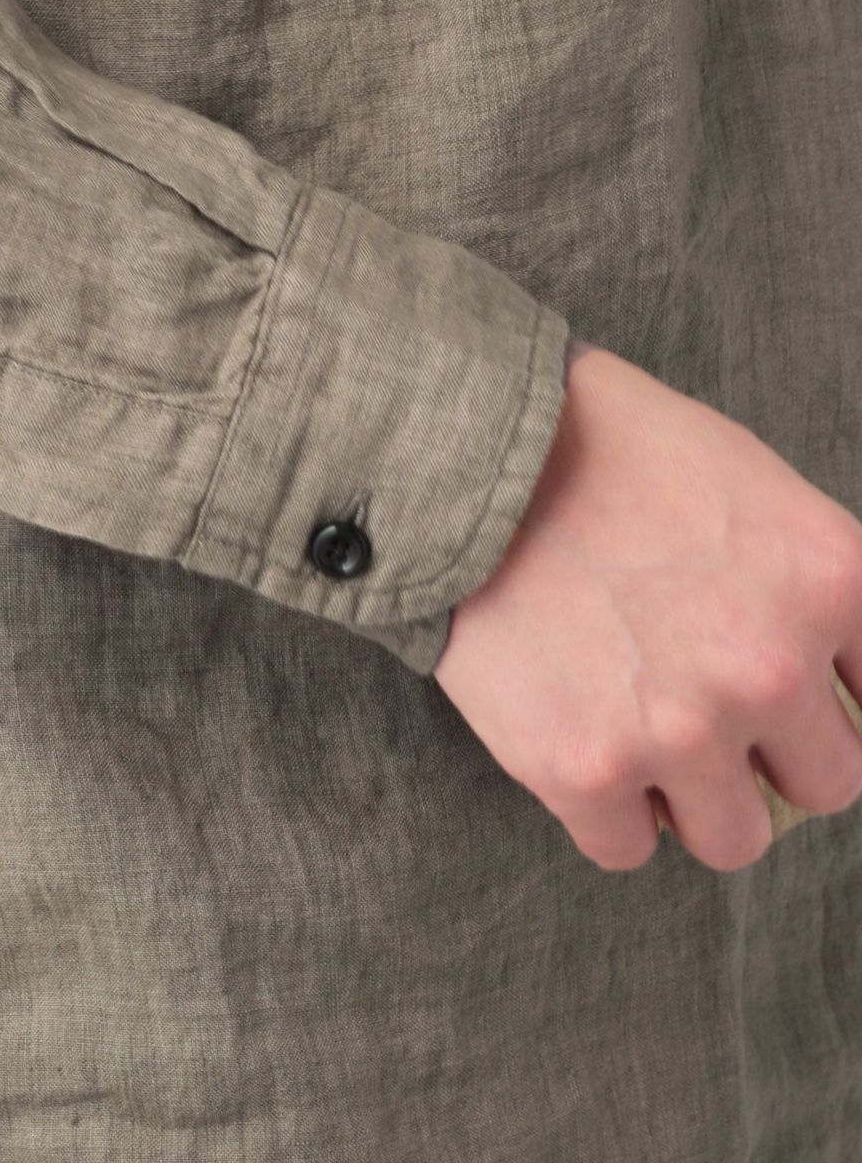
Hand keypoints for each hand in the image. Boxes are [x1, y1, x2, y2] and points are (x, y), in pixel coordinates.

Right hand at [434, 339, 861, 871]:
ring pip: (735, 839)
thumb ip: (808, 577)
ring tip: (637, 736)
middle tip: (703, 707)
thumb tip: (832, 657)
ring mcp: (679, 729)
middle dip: (767, 753)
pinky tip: (576, 743)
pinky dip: (605, 811)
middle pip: (824, 783)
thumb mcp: (749, 477)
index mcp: (830, 582)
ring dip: (694, 800)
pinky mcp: (583, 770)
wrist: (468, 454)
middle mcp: (770, 668)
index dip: (828, 697)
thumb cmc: (601, 444)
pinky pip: (626, 849)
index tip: (785, 692)